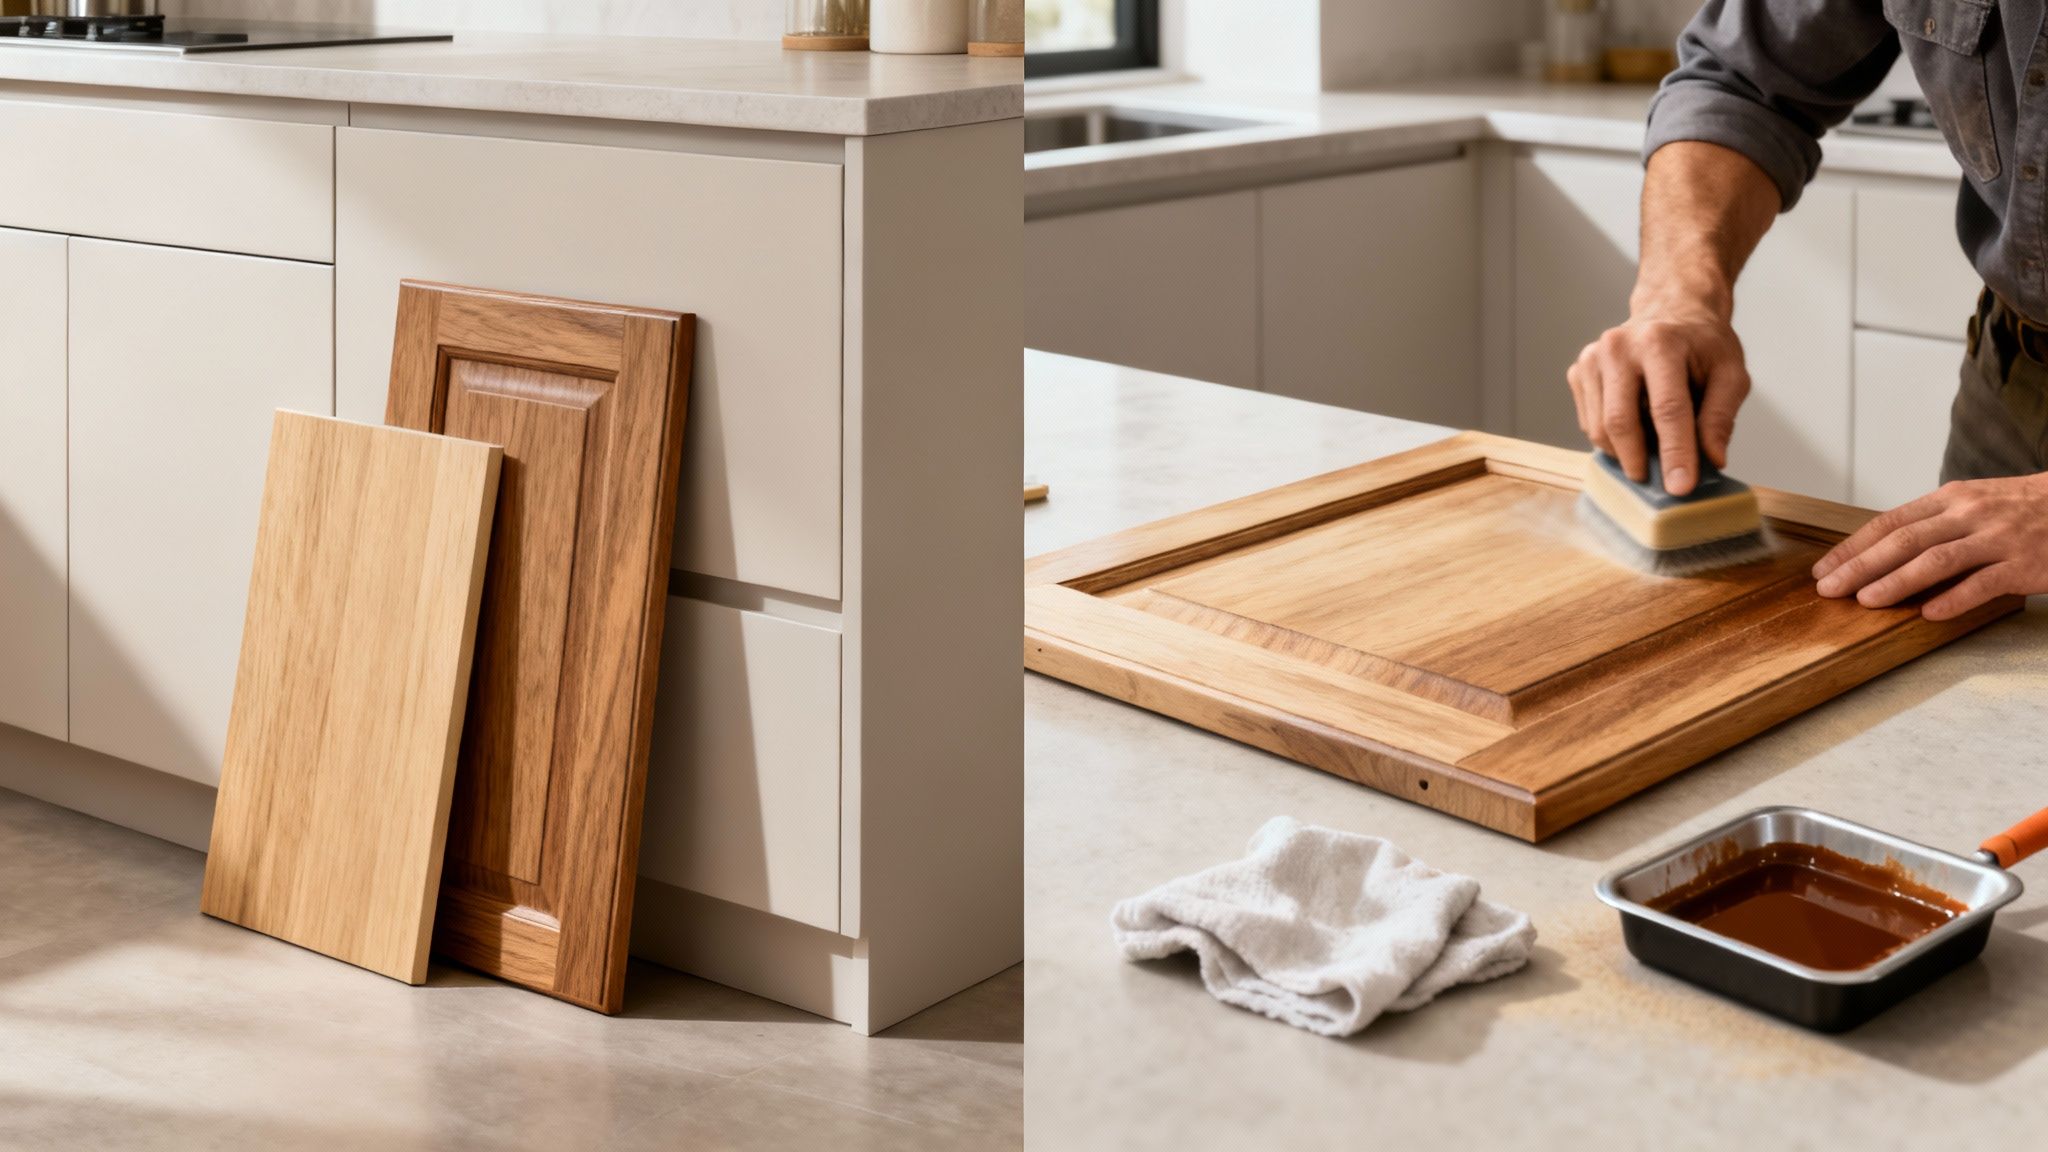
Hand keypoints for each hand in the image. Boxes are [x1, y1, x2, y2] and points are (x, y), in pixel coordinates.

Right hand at [1566, 311, 1750, 496]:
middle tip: (1658, 483)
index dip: (1675, 452)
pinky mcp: (1578, 371)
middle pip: (1620, 421)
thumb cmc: (1702, 345)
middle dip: (1638, 461)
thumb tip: (1711, 460)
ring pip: (1598, 428)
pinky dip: (1612, 437)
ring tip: (1653, 445)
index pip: (1666, 408)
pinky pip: (1589, 423)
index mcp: (1661, 342)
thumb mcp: (1730, 374)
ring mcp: (1592, 358)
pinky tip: (1635, 424)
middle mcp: (1618, 346)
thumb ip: (1721, 416)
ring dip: (1626, 451)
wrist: (1671, 311)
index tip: (1681, 487)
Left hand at [1813, 475, 2047, 619]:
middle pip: (1904, 541)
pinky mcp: (2024, 564)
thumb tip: (1879, 551)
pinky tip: (1928, 614)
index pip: (1889, 522)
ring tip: (1866, 601)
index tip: (1824, 569)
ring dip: (1897, 582)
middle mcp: (1969, 515)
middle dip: (1860, 566)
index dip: (1852, 547)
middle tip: (1829, 589)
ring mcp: (1998, 539)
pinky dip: (1953, 599)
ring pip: (1937, 560)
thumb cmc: (2020, 508)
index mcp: (1950, 499)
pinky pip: (1983, 583)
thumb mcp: (1973, 503)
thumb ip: (1932, 523)